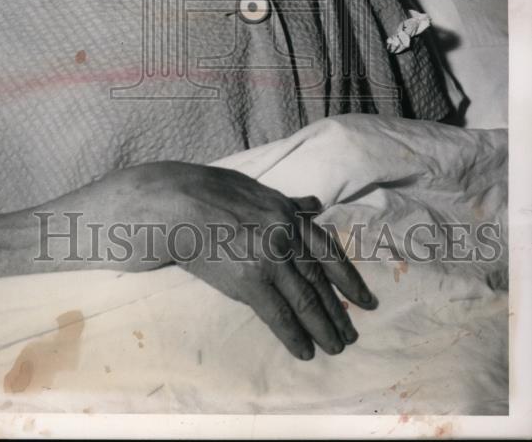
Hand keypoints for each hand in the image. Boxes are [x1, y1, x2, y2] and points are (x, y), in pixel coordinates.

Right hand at [135, 161, 376, 360]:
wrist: (176, 205)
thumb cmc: (209, 193)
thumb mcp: (255, 190)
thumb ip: (288, 202)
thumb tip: (315, 204)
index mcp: (288, 213)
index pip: (328, 250)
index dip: (349, 278)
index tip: (365, 300)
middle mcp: (285, 235)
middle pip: (320, 280)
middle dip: (339, 310)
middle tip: (352, 334)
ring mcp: (269, 259)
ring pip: (306, 300)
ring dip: (324, 327)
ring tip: (336, 346)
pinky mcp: (249, 280)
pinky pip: (278, 315)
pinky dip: (295, 336)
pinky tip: (305, 351)